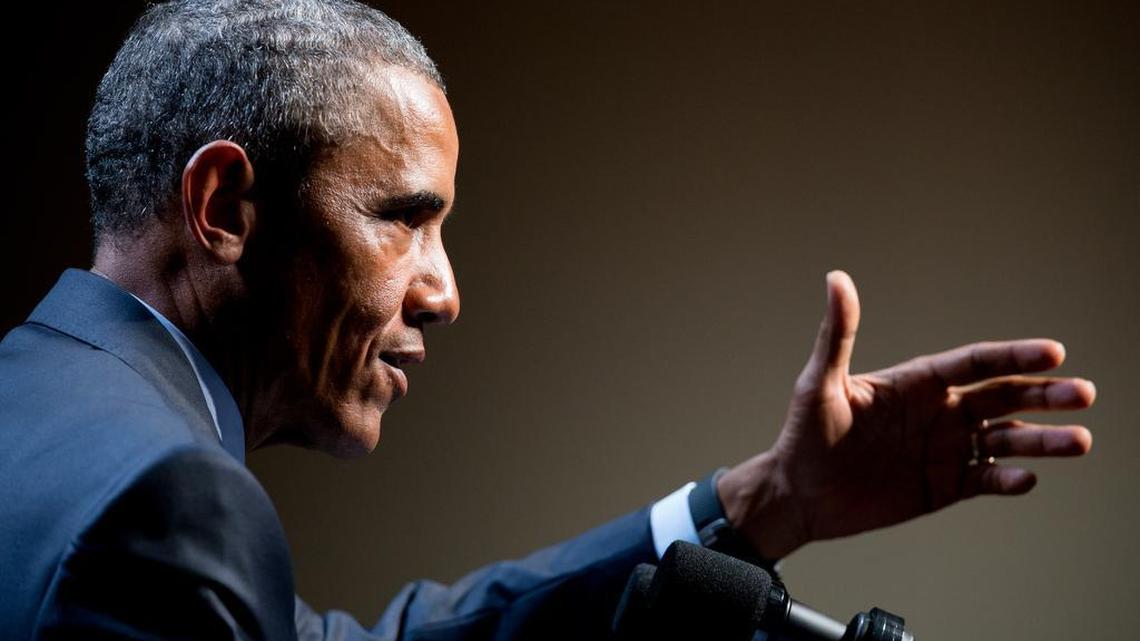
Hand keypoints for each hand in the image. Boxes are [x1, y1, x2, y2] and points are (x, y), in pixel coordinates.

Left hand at [718, 271, 1095, 559]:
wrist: (798, 494)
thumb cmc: (805, 434)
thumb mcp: (818, 383)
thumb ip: (837, 335)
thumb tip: (836, 277)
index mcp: (917, 382)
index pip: (975, 362)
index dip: (1013, 356)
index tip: (1053, 352)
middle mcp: (939, 411)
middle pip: (1003, 397)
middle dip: (1044, 394)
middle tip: (1083, 393)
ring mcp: (945, 449)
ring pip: (1006, 439)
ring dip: (1042, 439)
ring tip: (1079, 441)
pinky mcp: (944, 486)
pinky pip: (987, 479)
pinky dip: (1009, 478)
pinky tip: (1026, 478)